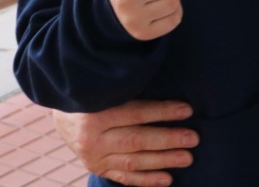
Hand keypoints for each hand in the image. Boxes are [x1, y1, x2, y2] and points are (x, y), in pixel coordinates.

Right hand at [52, 101, 197, 185]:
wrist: (64, 117)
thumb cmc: (96, 97)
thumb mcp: (107, 90)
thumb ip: (130, 91)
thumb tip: (170, 83)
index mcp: (95, 113)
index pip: (135, 113)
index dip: (162, 111)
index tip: (188, 110)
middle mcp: (92, 139)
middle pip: (136, 140)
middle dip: (168, 139)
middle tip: (194, 138)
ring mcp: (94, 157)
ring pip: (133, 161)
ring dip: (162, 160)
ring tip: (188, 158)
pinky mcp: (97, 169)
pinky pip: (124, 177)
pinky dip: (146, 180)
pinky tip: (168, 179)